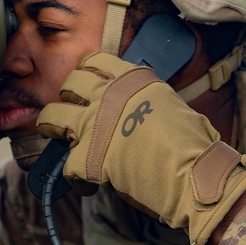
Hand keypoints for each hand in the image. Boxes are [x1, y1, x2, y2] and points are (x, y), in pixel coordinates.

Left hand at [37, 52, 245, 244]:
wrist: (195, 176)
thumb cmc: (195, 146)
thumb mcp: (171, 105)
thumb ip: (143, 100)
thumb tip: (133, 110)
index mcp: (134, 80)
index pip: (96, 61)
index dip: (86, 71)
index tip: (84, 80)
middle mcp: (110, 96)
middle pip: (70, 84)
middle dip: (66, 95)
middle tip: (68, 107)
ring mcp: (95, 126)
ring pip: (52, 116)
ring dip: (50, 125)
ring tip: (51, 132)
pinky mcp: (87, 159)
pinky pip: (66, 165)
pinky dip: (75, 177)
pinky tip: (86, 184)